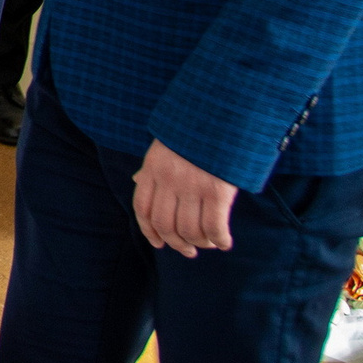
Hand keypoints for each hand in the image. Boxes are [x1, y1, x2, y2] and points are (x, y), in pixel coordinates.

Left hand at [133, 140, 237, 256]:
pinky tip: (224, 242)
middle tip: (188, 251)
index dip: (149, 231)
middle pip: (164, 224)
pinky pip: (214, 227)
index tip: (159, 244)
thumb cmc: (195, 130)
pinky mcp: (217, 191)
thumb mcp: (166, 143)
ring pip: (189, 230)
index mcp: (152, 166)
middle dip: (176, 244)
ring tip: (208, 244)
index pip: (142, 208)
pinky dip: (219, 240)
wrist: (223, 111)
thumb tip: (138, 182)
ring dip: (199, 243)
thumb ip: (153, 165)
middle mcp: (168, 179)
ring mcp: (191, 186)